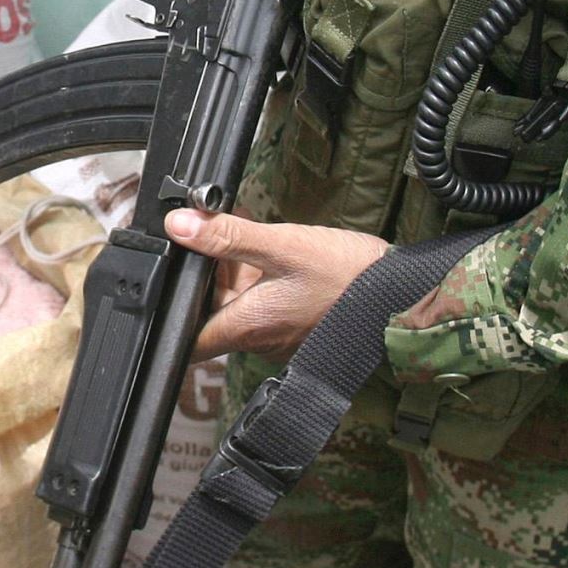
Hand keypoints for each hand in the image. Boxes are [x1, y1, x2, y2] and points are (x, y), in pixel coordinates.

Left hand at [166, 209, 389, 360]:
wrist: (402, 293)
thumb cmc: (346, 276)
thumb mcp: (282, 245)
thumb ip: (227, 236)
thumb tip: (179, 225)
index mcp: (247, 327)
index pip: (187, 342)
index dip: (168, 318)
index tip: (165, 286)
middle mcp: (260, 338)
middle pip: (211, 312)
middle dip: (205, 273)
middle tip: (208, 232)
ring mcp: (280, 333)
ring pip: (239, 302)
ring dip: (232, 267)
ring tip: (237, 225)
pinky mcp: (298, 322)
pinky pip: (264, 300)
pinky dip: (257, 272)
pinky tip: (263, 240)